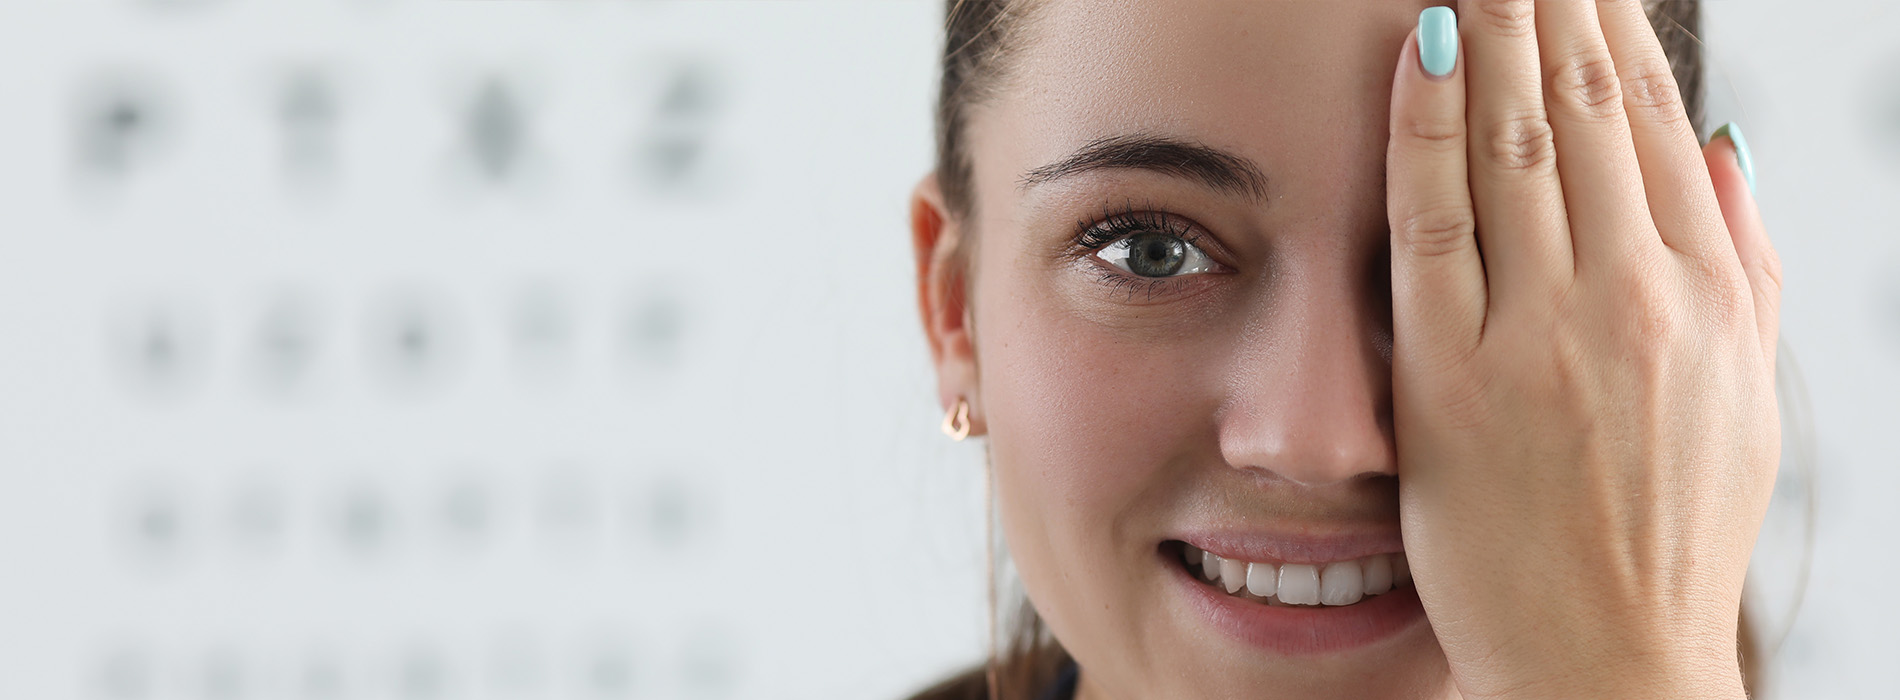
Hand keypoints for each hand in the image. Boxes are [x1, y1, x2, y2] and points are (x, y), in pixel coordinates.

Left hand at [1384, 2, 1779, 698]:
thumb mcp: (1744, 394)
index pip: (1657, 124)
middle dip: (1554, 7)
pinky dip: (1429, 129)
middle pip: (1588, 114)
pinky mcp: (1455, 381)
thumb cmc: (1670, 528)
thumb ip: (1740, 262)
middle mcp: (1635, 300)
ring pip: (1519, 149)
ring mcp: (1543, 338)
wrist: (1614, 658)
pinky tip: (1424, 54)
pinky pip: (1437, 226)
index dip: (1616, 30)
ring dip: (1500, 36)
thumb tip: (1726, 144)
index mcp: (1707, 294)